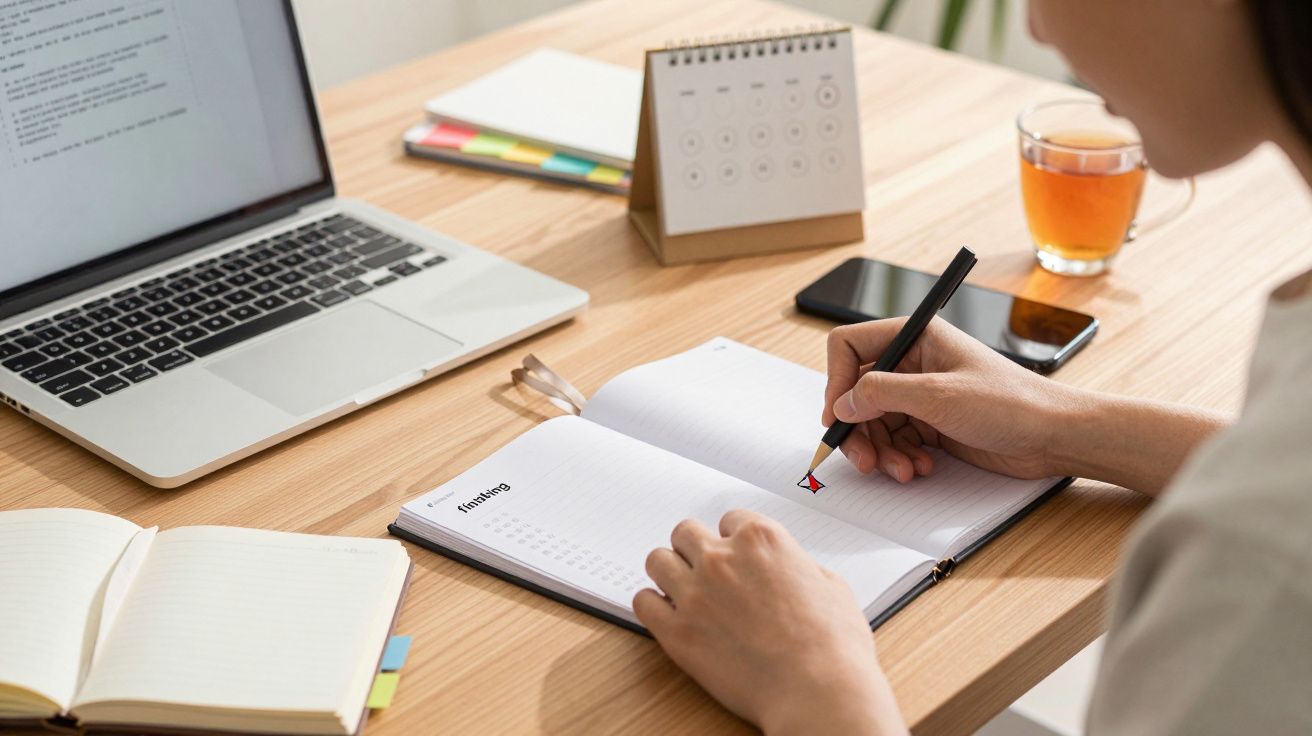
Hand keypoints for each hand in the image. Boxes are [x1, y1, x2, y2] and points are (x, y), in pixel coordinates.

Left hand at [634, 510, 907, 734]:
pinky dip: (653, 605)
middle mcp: (722, 558)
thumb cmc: (833, 646)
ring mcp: (695, 593)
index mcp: (761, 539)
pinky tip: (667, 615)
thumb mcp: (832, 587)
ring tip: (681, 589)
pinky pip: (643, 602)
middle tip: (704, 569)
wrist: (818, 691)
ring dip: (669, 572)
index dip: (733, 540)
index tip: (734, 555)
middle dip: (695, 549)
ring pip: (657, 561)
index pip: (729, 519)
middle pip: (686, 533)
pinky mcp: (677, 632)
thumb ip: (801, 567)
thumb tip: (792, 571)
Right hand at [823, 317, 1074, 481]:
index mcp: (916, 336)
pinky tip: (920, 467)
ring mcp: (921, 394)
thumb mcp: (939, 395)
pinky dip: (899, 457)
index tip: (838, 415)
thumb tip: (843, 403)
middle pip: (857, 392)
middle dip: (858, 429)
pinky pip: (895, 440)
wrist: (1053, 437)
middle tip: (863, 459)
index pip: (851, 346)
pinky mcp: (931, 423)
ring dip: (881, 450)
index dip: (837, 380)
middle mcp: (913, 362)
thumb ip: (882, 394)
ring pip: (874, 422)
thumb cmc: (1011, 403)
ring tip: (902, 470)